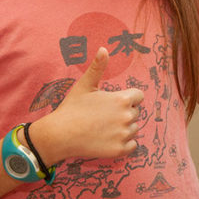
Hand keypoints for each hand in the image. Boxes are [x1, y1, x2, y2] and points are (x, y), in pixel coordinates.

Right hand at [31, 47, 142, 162]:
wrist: (59, 135)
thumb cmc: (71, 108)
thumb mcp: (85, 85)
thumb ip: (98, 67)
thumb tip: (104, 48)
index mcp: (122, 99)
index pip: (139, 96)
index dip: (127, 99)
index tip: (112, 103)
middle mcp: (127, 117)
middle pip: (136, 113)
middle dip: (124, 114)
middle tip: (103, 117)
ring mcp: (124, 135)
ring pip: (134, 129)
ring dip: (123, 129)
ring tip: (103, 128)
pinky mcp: (120, 150)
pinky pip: (132, 145)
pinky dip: (124, 144)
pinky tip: (108, 140)